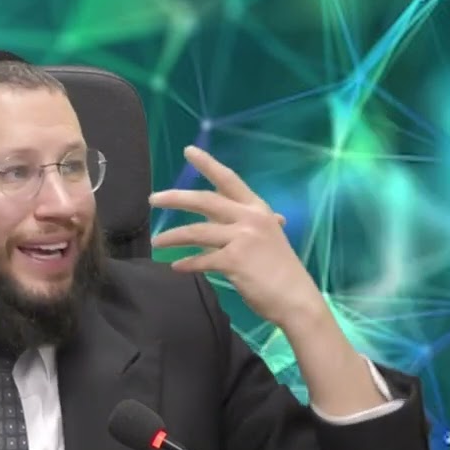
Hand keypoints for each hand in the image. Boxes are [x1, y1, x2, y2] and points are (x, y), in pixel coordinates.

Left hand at [149, 146, 322, 327]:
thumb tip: (232, 217)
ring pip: (196, 232)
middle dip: (175, 198)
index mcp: (257, 209)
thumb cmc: (280, 270)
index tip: (188, 151)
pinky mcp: (234, 261)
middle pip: (205, 200)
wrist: (296, 299)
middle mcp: (250, 218)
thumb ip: (247, 224)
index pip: (228, 180)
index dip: (208, 164)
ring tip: (156, 242)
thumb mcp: (267, 237)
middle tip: (153, 199)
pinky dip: (186, 263)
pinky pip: (201, 260)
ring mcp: (242, 238)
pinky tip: (176, 266)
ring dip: (172, 236)